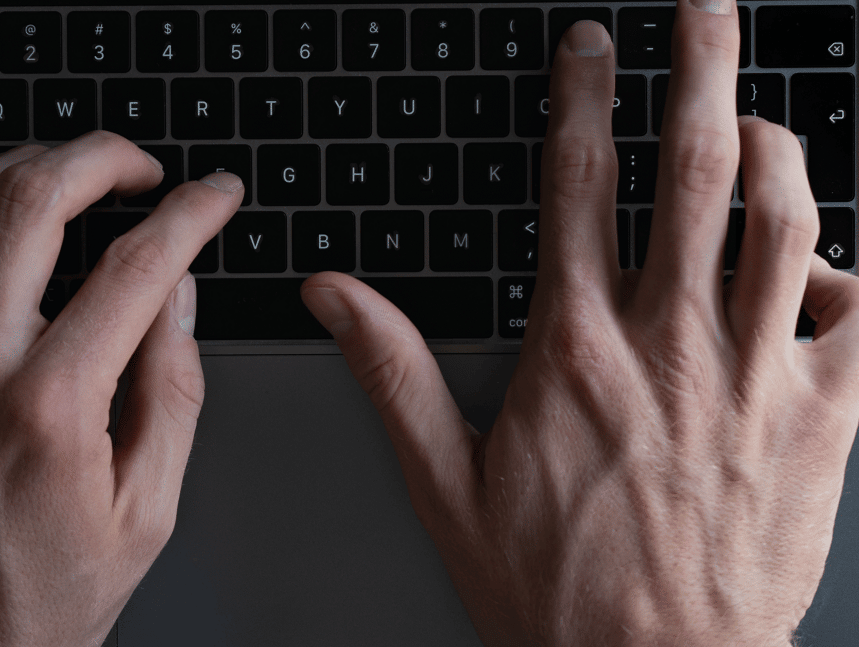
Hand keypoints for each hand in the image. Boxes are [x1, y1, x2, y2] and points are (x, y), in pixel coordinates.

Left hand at [0, 132, 242, 645]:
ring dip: (22, 168)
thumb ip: (171, 394)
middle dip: (102, 159)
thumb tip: (178, 301)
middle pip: (32, 202)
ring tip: (70, 175)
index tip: (214, 195)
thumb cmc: (30, 603)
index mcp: (49, 410)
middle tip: (143, 167)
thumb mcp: (143, 516)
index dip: (190, 215)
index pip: (136, 269)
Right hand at [301, 3, 858, 645]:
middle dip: (699, 70)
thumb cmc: (553, 587)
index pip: (578, 188)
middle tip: (703, 9)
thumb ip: (393, 373)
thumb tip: (336, 295)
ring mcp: (756, 378)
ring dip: (779, 143)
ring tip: (761, 109)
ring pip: (787, 222)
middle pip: (694, 172)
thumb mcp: (444, 484)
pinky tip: (835, 257)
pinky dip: (857, 271)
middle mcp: (670, 346)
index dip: (581, 100)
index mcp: (576, 351)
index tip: (588, 49)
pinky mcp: (823, 423)